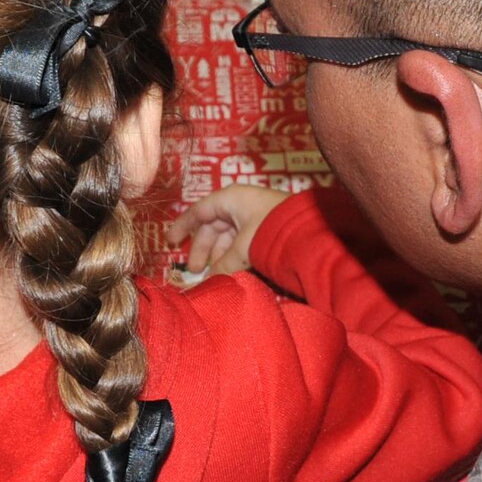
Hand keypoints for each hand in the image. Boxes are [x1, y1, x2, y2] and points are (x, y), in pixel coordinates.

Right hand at [167, 186, 290, 277]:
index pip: (199, 211)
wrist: (311, 232)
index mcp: (230, 199)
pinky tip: (228, 272)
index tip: (170, 241)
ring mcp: (252, 217)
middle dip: (202, 249)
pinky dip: (232, 257)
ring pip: (227, 238)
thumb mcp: (243, 248)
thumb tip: (210, 282)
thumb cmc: (271, 231)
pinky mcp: (264, 230)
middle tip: (195, 270)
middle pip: (212, 227)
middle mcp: (239, 205)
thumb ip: (223, 265)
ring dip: (218, 257)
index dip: (183, 227)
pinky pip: (240, 244)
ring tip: (213, 276)